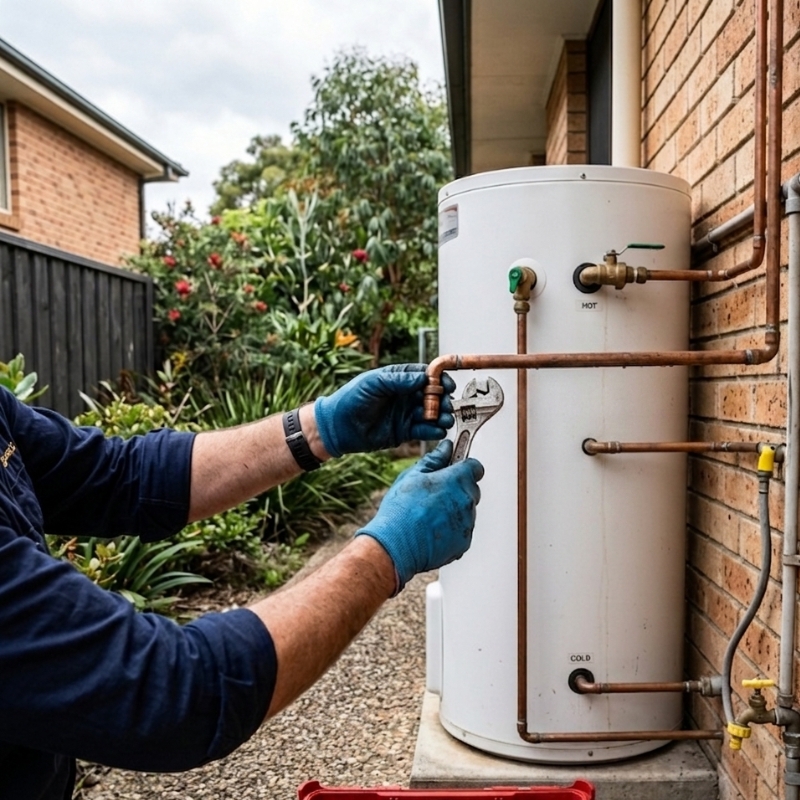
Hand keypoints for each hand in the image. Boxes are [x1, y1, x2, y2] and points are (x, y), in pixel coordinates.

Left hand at [314, 364, 454, 456]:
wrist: (337, 427)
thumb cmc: (351, 399)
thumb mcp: (373, 383)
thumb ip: (397, 380)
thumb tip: (422, 378)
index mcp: (400, 378)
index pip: (426, 375)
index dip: (440, 379)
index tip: (448, 385)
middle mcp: (406, 395)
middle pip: (433, 395)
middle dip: (442, 400)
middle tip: (446, 405)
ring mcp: (406, 414)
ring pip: (431, 414)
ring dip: (441, 416)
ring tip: (445, 419)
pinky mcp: (404, 432)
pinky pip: (423, 431)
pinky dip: (432, 431)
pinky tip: (437, 431)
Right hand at [356, 440, 483, 591]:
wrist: (396, 545)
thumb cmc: (402, 510)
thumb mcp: (413, 476)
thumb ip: (434, 459)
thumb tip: (446, 447)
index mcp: (456, 480)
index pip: (475, 467)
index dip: (463, 466)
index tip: (453, 468)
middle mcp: (467, 501)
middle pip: (471, 489)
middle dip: (456, 489)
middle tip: (433, 494)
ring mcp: (467, 523)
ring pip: (466, 510)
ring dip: (453, 510)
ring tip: (428, 515)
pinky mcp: (464, 542)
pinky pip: (462, 530)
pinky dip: (451, 529)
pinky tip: (431, 530)